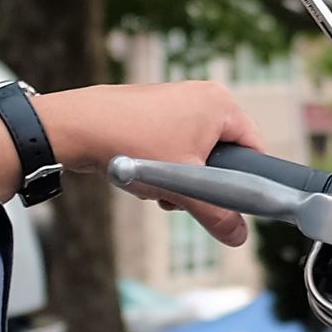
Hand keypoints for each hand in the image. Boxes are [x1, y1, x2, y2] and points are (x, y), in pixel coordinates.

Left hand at [36, 79, 262, 244]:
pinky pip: (173, 145)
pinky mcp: (153, 109)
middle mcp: (202, 95)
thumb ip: (217, 214)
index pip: (254, 149)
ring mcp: (176, 99)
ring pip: (195, 153)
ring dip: (180, 178)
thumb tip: (238, 236)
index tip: (227, 200)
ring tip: (156, 184)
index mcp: (221, 104)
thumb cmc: (133, 144)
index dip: (244, 181)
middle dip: (203, 182)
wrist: (76, 127)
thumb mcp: (183, 187)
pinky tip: (142, 174)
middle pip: (222, 154)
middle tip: (182, 194)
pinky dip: (162, 164)